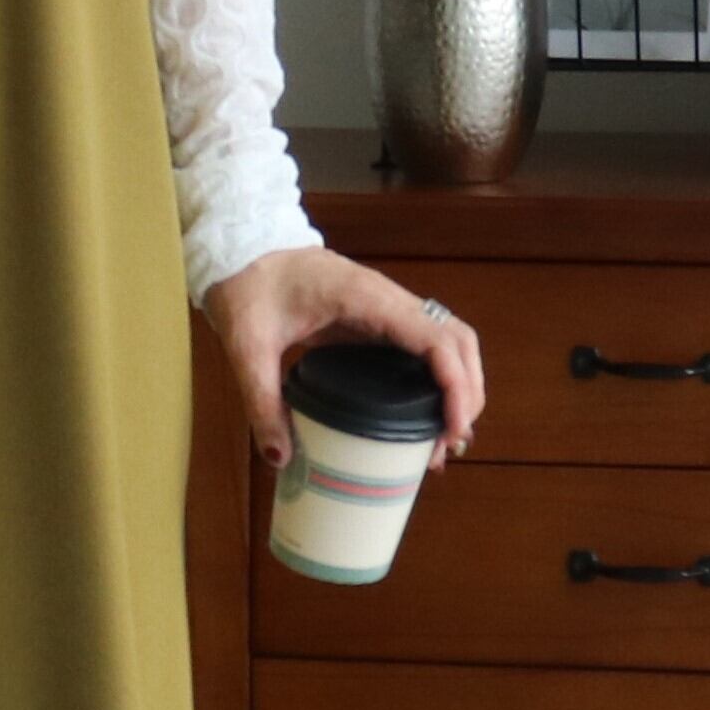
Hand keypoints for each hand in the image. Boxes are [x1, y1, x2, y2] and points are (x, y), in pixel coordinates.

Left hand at [202, 247, 484, 472]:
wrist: (244, 253)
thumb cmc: (248, 288)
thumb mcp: (248, 348)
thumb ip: (261, 401)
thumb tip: (278, 457)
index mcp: (366, 298)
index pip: (434, 339)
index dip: (455, 384)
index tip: (453, 428)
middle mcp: (388, 299)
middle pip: (457, 341)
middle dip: (466, 392)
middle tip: (448, 444)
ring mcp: (388, 306)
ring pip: (449, 341)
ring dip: (459, 384)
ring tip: (444, 436)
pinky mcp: (379, 317)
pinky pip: (425, 344)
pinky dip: (439, 376)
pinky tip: (425, 413)